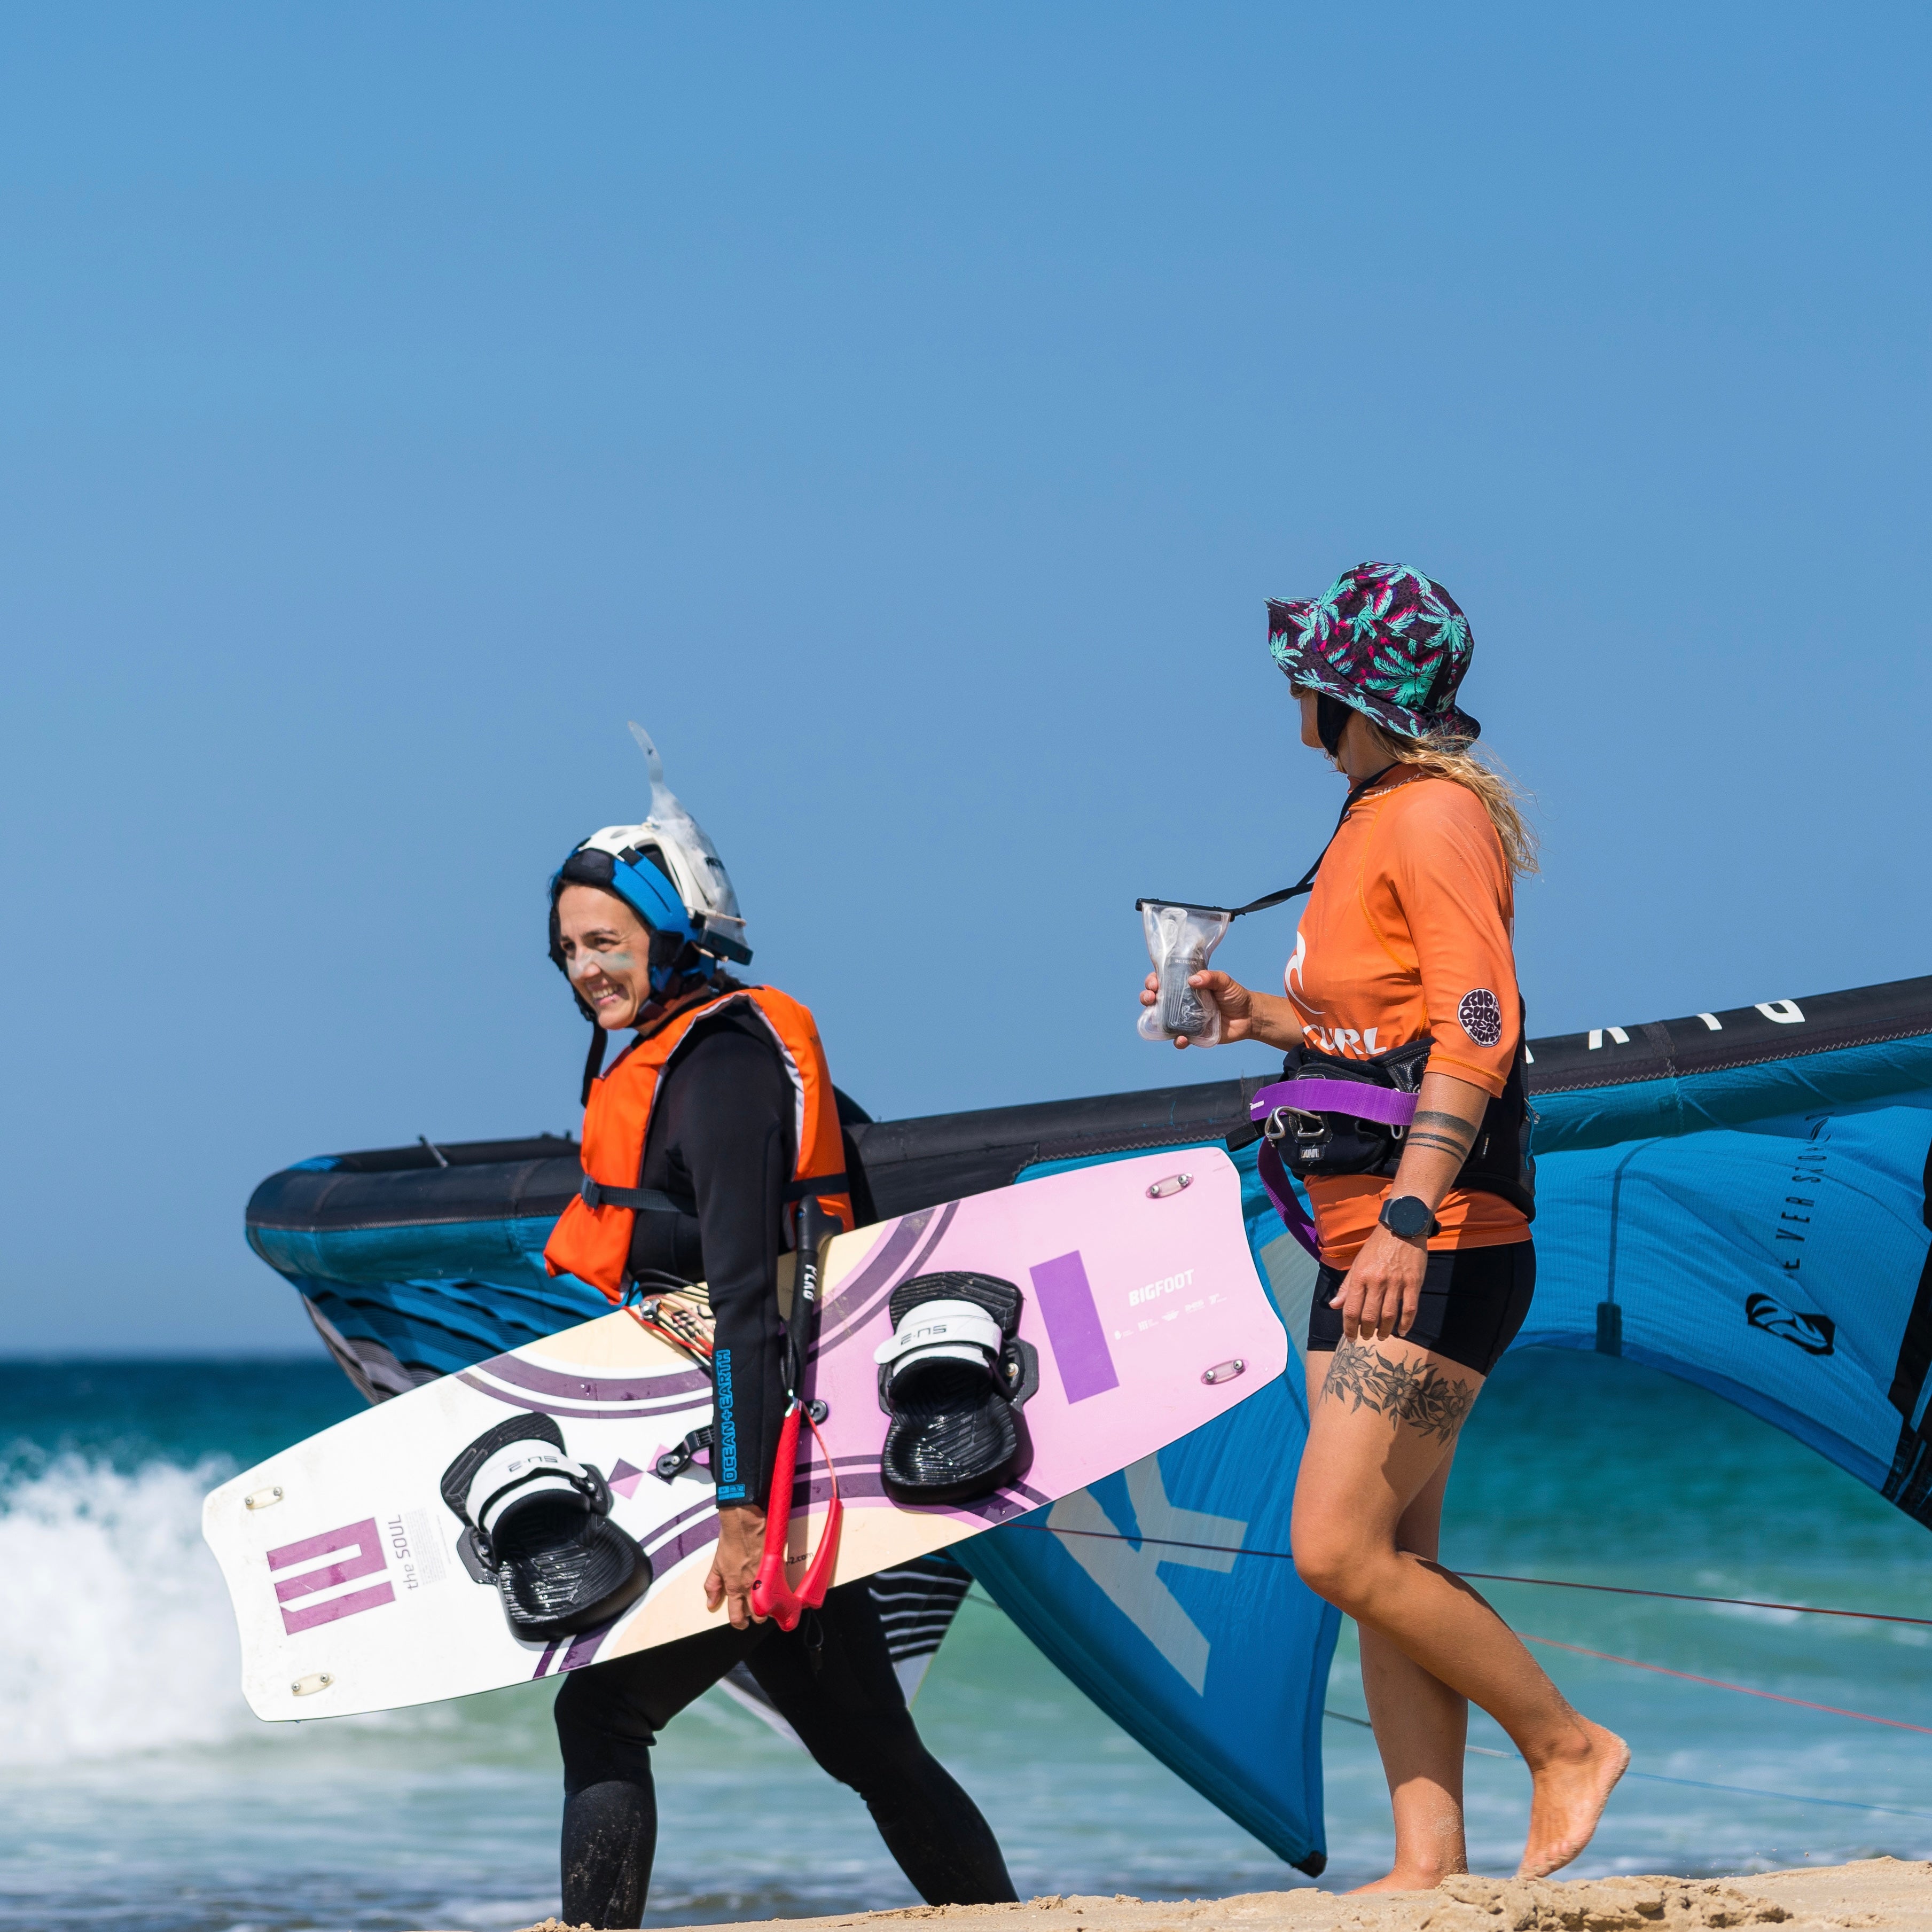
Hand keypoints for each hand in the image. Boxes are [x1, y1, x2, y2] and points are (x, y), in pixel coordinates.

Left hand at [705, 1502, 767, 1627]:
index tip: (741, 1624)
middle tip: (756, 1611)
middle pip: (758, 1615)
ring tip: (767, 1600)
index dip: (739, 1623)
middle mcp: (750, 1587)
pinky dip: (779, 1592)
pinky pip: (781, 1588)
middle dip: (757, 1617)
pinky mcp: (778, 1569)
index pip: (736, 1616)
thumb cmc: (730, 1540)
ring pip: (771, 1606)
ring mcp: (765, 1579)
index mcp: (734, 1587)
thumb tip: (710, 1603)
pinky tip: (777, 1588)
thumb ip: (713, 1585)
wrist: (745, 1523)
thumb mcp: (716, 1563)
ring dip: (770, 1606)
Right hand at [1139, 969, 1260, 1049]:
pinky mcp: (1192, 1034)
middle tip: (1150, 997)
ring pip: (1162, 1020)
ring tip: (1156, 1018)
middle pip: (1156, 999)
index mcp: (1185, 986)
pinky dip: (1177, 1040)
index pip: (1163, 981)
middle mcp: (1181, 1002)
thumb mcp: (1224, 981)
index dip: (1153, 981)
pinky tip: (1180, 1038)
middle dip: (1147, 997)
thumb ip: (1211, 977)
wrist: (1248, 1017)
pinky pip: (1179, 1039)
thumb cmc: (1235, 995)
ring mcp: (1185, 1019)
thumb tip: (1193, 980)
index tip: (1154, 983)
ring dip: (1153, 1019)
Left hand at [1329, 1223, 1428, 1341]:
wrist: (1402, 1227)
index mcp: (1360, 1276)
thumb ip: (1347, 1286)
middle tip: (1365, 1337)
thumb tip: (1334, 1305)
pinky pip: (1410, 1308)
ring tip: (1382, 1336)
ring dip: (1384, 1330)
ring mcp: (1396, 1282)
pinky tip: (1401, 1331)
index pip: (1351, 1309)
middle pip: (1369, 1315)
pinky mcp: (1414, 1283)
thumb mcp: (1357, 1263)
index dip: (1349, 1327)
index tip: (1349, 1337)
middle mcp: (1377, 1281)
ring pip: (1389, 1315)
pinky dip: (1406, 1324)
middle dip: (1365, 1331)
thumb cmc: (1377, 1247)